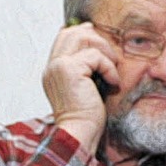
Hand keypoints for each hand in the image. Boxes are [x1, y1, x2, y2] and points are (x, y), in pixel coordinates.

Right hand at [42, 21, 119, 154]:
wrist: (80, 134)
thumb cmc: (85, 118)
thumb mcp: (84, 88)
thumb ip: (85, 69)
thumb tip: (96, 49)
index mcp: (53, 72)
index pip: (63, 38)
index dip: (83, 32)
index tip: (99, 36)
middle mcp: (52, 67)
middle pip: (72, 33)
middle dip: (96, 39)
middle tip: (111, 57)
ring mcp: (59, 67)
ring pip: (83, 38)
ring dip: (104, 50)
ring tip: (113, 68)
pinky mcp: (70, 70)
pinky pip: (95, 56)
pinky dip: (109, 68)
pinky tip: (112, 83)